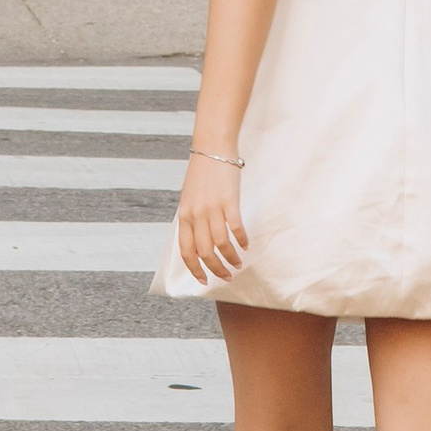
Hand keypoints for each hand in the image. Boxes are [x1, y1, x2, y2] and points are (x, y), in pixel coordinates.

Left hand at [174, 152, 247, 286]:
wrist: (212, 149)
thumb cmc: (202, 174)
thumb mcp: (189, 199)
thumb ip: (191, 219)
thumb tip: (197, 242)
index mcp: (184, 216)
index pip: (186, 251)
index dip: (194, 269)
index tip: (203, 281)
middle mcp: (196, 215)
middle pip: (205, 252)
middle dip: (216, 269)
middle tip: (227, 276)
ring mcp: (212, 208)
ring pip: (221, 244)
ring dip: (231, 258)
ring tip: (238, 264)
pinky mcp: (229, 201)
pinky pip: (235, 228)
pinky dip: (241, 240)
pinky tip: (246, 245)